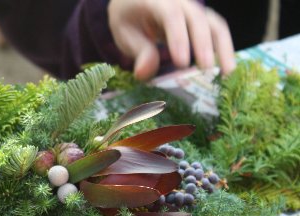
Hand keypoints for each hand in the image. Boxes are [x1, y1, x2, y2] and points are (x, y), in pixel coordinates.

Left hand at [108, 0, 235, 79]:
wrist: (134, 3)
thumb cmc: (129, 19)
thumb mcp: (125, 34)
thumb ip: (138, 51)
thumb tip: (144, 73)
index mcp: (156, 0)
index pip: (171, 15)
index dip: (179, 38)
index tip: (181, 63)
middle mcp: (179, 1)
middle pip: (198, 18)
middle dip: (204, 44)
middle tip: (205, 69)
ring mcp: (193, 9)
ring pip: (214, 23)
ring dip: (223, 47)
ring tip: (226, 72)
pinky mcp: (202, 19)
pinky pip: (216, 31)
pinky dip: (223, 48)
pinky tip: (225, 68)